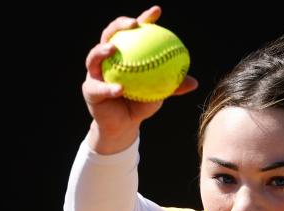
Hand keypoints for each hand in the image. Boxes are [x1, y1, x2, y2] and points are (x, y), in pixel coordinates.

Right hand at [82, 5, 198, 151]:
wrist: (124, 125)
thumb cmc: (141, 104)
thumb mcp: (158, 93)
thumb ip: (172, 86)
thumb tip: (194, 82)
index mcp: (125, 53)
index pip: (134, 31)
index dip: (144, 18)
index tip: (156, 12)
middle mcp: (108, 58)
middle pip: (109, 34)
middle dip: (119, 24)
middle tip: (133, 24)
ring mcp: (96, 73)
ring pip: (94, 56)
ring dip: (102, 50)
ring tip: (113, 48)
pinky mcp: (89, 89)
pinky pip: (98, 87)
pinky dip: (108, 88)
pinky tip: (119, 89)